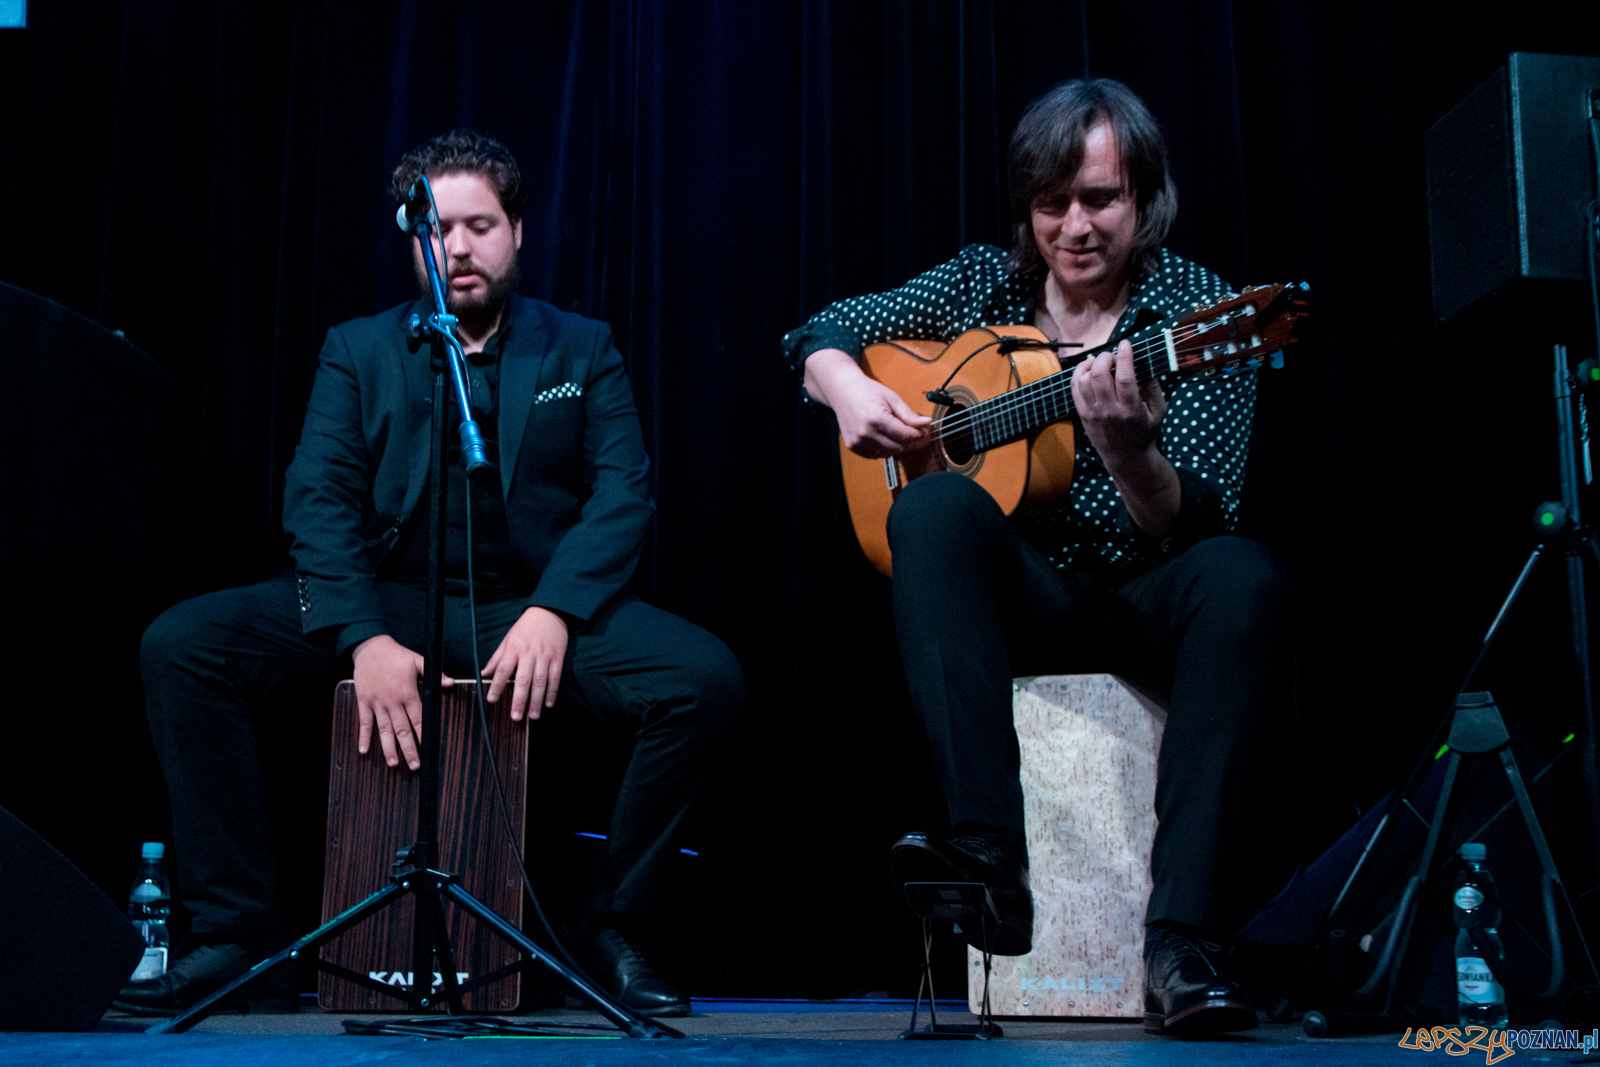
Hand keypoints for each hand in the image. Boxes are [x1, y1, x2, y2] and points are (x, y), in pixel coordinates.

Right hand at [352, 634, 452, 770]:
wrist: (370, 648)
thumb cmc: (395, 655)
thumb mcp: (418, 661)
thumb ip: (435, 674)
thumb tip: (450, 683)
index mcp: (408, 694)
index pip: (418, 720)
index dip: (423, 736)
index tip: (427, 750)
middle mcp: (393, 702)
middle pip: (402, 730)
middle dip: (409, 749)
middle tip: (414, 766)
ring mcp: (377, 703)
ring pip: (384, 730)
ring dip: (388, 748)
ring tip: (393, 763)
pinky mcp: (364, 702)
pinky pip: (364, 722)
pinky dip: (363, 737)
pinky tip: (364, 751)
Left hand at [484, 606, 568, 721]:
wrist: (549, 612)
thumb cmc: (525, 628)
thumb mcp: (508, 639)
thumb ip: (496, 658)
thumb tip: (484, 673)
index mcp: (514, 648)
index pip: (503, 670)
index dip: (496, 686)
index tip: (492, 700)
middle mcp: (529, 653)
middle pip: (523, 680)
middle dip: (519, 700)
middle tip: (515, 716)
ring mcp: (545, 656)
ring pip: (540, 682)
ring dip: (536, 700)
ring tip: (532, 716)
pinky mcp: (558, 658)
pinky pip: (555, 678)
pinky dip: (552, 692)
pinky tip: (548, 704)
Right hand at [804, 348, 930, 457]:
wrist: (843, 391)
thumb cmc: (868, 392)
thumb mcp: (892, 398)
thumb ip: (909, 414)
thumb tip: (927, 423)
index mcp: (876, 418)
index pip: (904, 434)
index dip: (917, 434)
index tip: (923, 431)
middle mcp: (865, 432)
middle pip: (897, 447)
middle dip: (907, 440)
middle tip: (910, 431)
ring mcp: (857, 441)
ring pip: (887, 453)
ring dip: (894, 445)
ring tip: (893, 431)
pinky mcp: (853, 446)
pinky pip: (874, 455)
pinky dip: (882, 449)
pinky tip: (882, 436)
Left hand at [1072, 339, 1180, 536]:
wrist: (1126, 458)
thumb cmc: (1145, 432)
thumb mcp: (1158, 411)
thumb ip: (1153, 387)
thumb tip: (1144, 363)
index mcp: (1131, 409)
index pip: (1124, 377)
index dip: (1124, 356)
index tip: (1126, 343)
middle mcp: (1109, 410)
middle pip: (1099, 374)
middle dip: (1105, 357)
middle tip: (1112, 356)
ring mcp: (1093, 413)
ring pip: (1084, 379)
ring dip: (1091, 364)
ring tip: (1100, 361)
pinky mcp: (1083, 414)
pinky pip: (1074, 388)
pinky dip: (1079, 373)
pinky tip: (1088, 369)